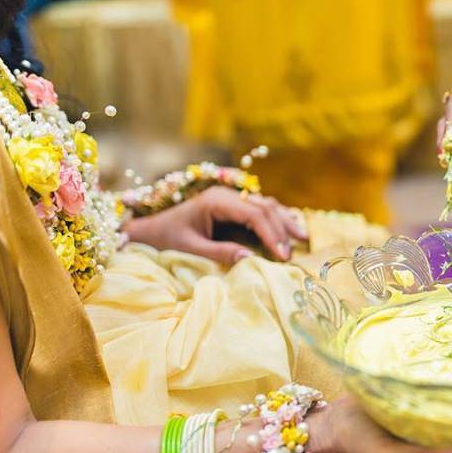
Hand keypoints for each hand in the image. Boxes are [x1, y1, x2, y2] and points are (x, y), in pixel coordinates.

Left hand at [122, 186, 306, 264]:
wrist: (149, 229)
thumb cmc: (166, 238)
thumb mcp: (190, 248)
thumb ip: (219, 252)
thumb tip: (249, 258)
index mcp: (215, 201)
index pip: (253, 213)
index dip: (271, 233)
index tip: (282, 255)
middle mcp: (226, 194)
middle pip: (263, 207)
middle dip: (281, 229)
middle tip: (292, 253)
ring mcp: (230, 197)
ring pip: (265, 204)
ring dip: (284, 220)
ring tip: (302, 236)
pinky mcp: (232, 204)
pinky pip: (260, 206)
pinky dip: (277, 216)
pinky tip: (291, 223)